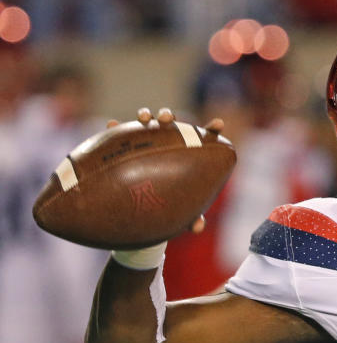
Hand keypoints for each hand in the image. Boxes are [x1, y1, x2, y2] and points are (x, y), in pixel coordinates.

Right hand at [106, 108, 223, 234]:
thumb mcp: (181, 212)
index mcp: (186, 152)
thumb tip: (198, 227)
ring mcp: (145, 141)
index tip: (218, 124)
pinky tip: (112, 126)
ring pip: (145, 122)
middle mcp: (166, 142)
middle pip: (169, 123)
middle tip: (167, 119)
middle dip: (168, 116)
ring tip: (143, 118)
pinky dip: (116, 128)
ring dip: (145, 115)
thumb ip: (192, 217)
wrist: (144, 209)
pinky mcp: (125, 145)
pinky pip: (118, 134)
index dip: (211, 129)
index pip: (202, 137)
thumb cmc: (169, 206)